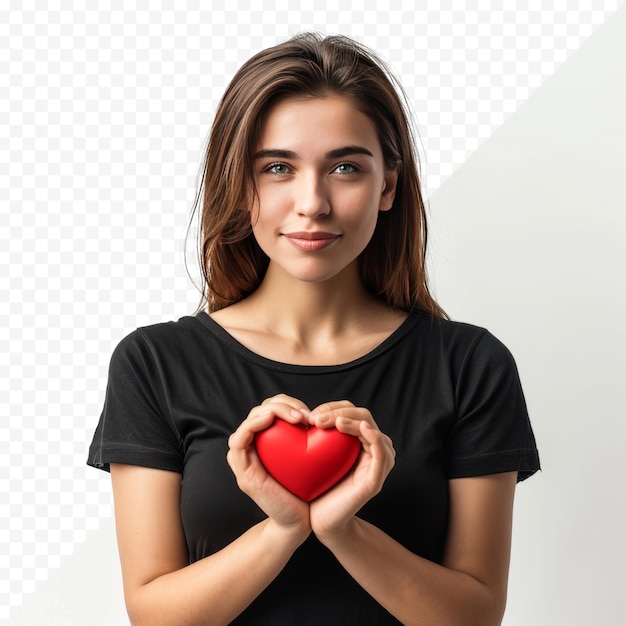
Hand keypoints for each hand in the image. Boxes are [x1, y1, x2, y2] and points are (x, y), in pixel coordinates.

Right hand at [227, 395, 311, 536]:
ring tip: (296, 418)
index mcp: (266, 441)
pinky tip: (271, 420)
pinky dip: (254, 424)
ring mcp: (244, 458)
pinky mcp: (242, 470)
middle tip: (305, 416)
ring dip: (273, 411)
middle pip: (261, 409)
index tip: (310, 414)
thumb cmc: (305, 489)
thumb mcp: (306, 456)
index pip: (271, 407)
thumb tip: (314, 413)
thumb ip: (303, 436)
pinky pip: (239, 440)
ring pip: (251, 418)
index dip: (288, 403)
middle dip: (283, 404)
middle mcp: (252, 446)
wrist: (298, 522)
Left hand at [307, 401, 395, 541]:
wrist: (321, 520)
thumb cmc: (317, 485)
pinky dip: (372, 437)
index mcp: (359, 439)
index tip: (310, 415)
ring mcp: (378, 462)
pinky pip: (381, 452)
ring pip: (370, 428)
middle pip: (362, 415)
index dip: (332, 407)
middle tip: (316, 420)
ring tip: (331, 423)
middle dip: (338, 412)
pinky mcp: (377, 478)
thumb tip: (308, 411)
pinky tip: (361, 429)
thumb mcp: (317, 453)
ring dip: (351, 421)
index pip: (350, 410)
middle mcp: (372, 447)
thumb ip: (320, 433)